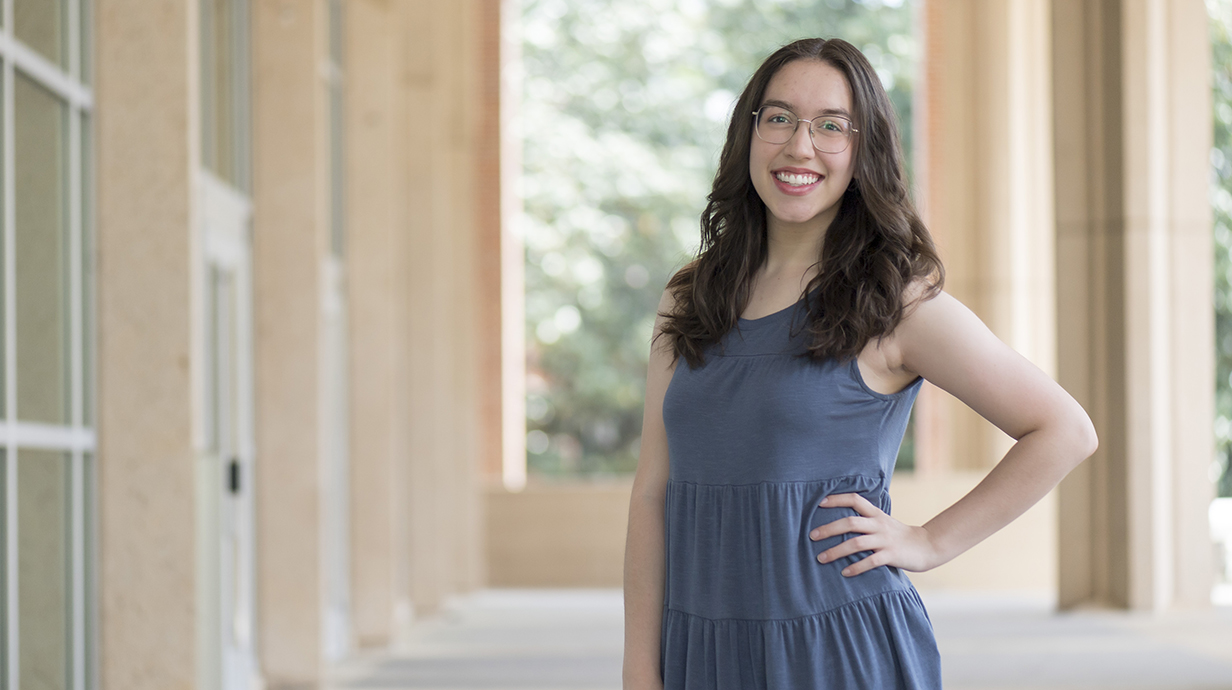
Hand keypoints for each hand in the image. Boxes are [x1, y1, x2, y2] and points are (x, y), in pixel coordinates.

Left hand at [809, 493, 941, 576]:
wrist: (927, 546)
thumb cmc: (898, 535)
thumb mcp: (882, 521)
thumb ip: (864, 519)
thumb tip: (837, 520)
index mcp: (875, 514)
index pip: (854, 499)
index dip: (837, 499)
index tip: (819, 503)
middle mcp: (879, 524)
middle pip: (850, 523)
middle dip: (829, 529)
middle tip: (812, 536)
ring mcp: (885, 540)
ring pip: (856, 543)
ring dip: (836, 551)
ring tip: (821, 558)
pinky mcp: (891, 556)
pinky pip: (871, 561)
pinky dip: (856, 567)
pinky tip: (844, 573)